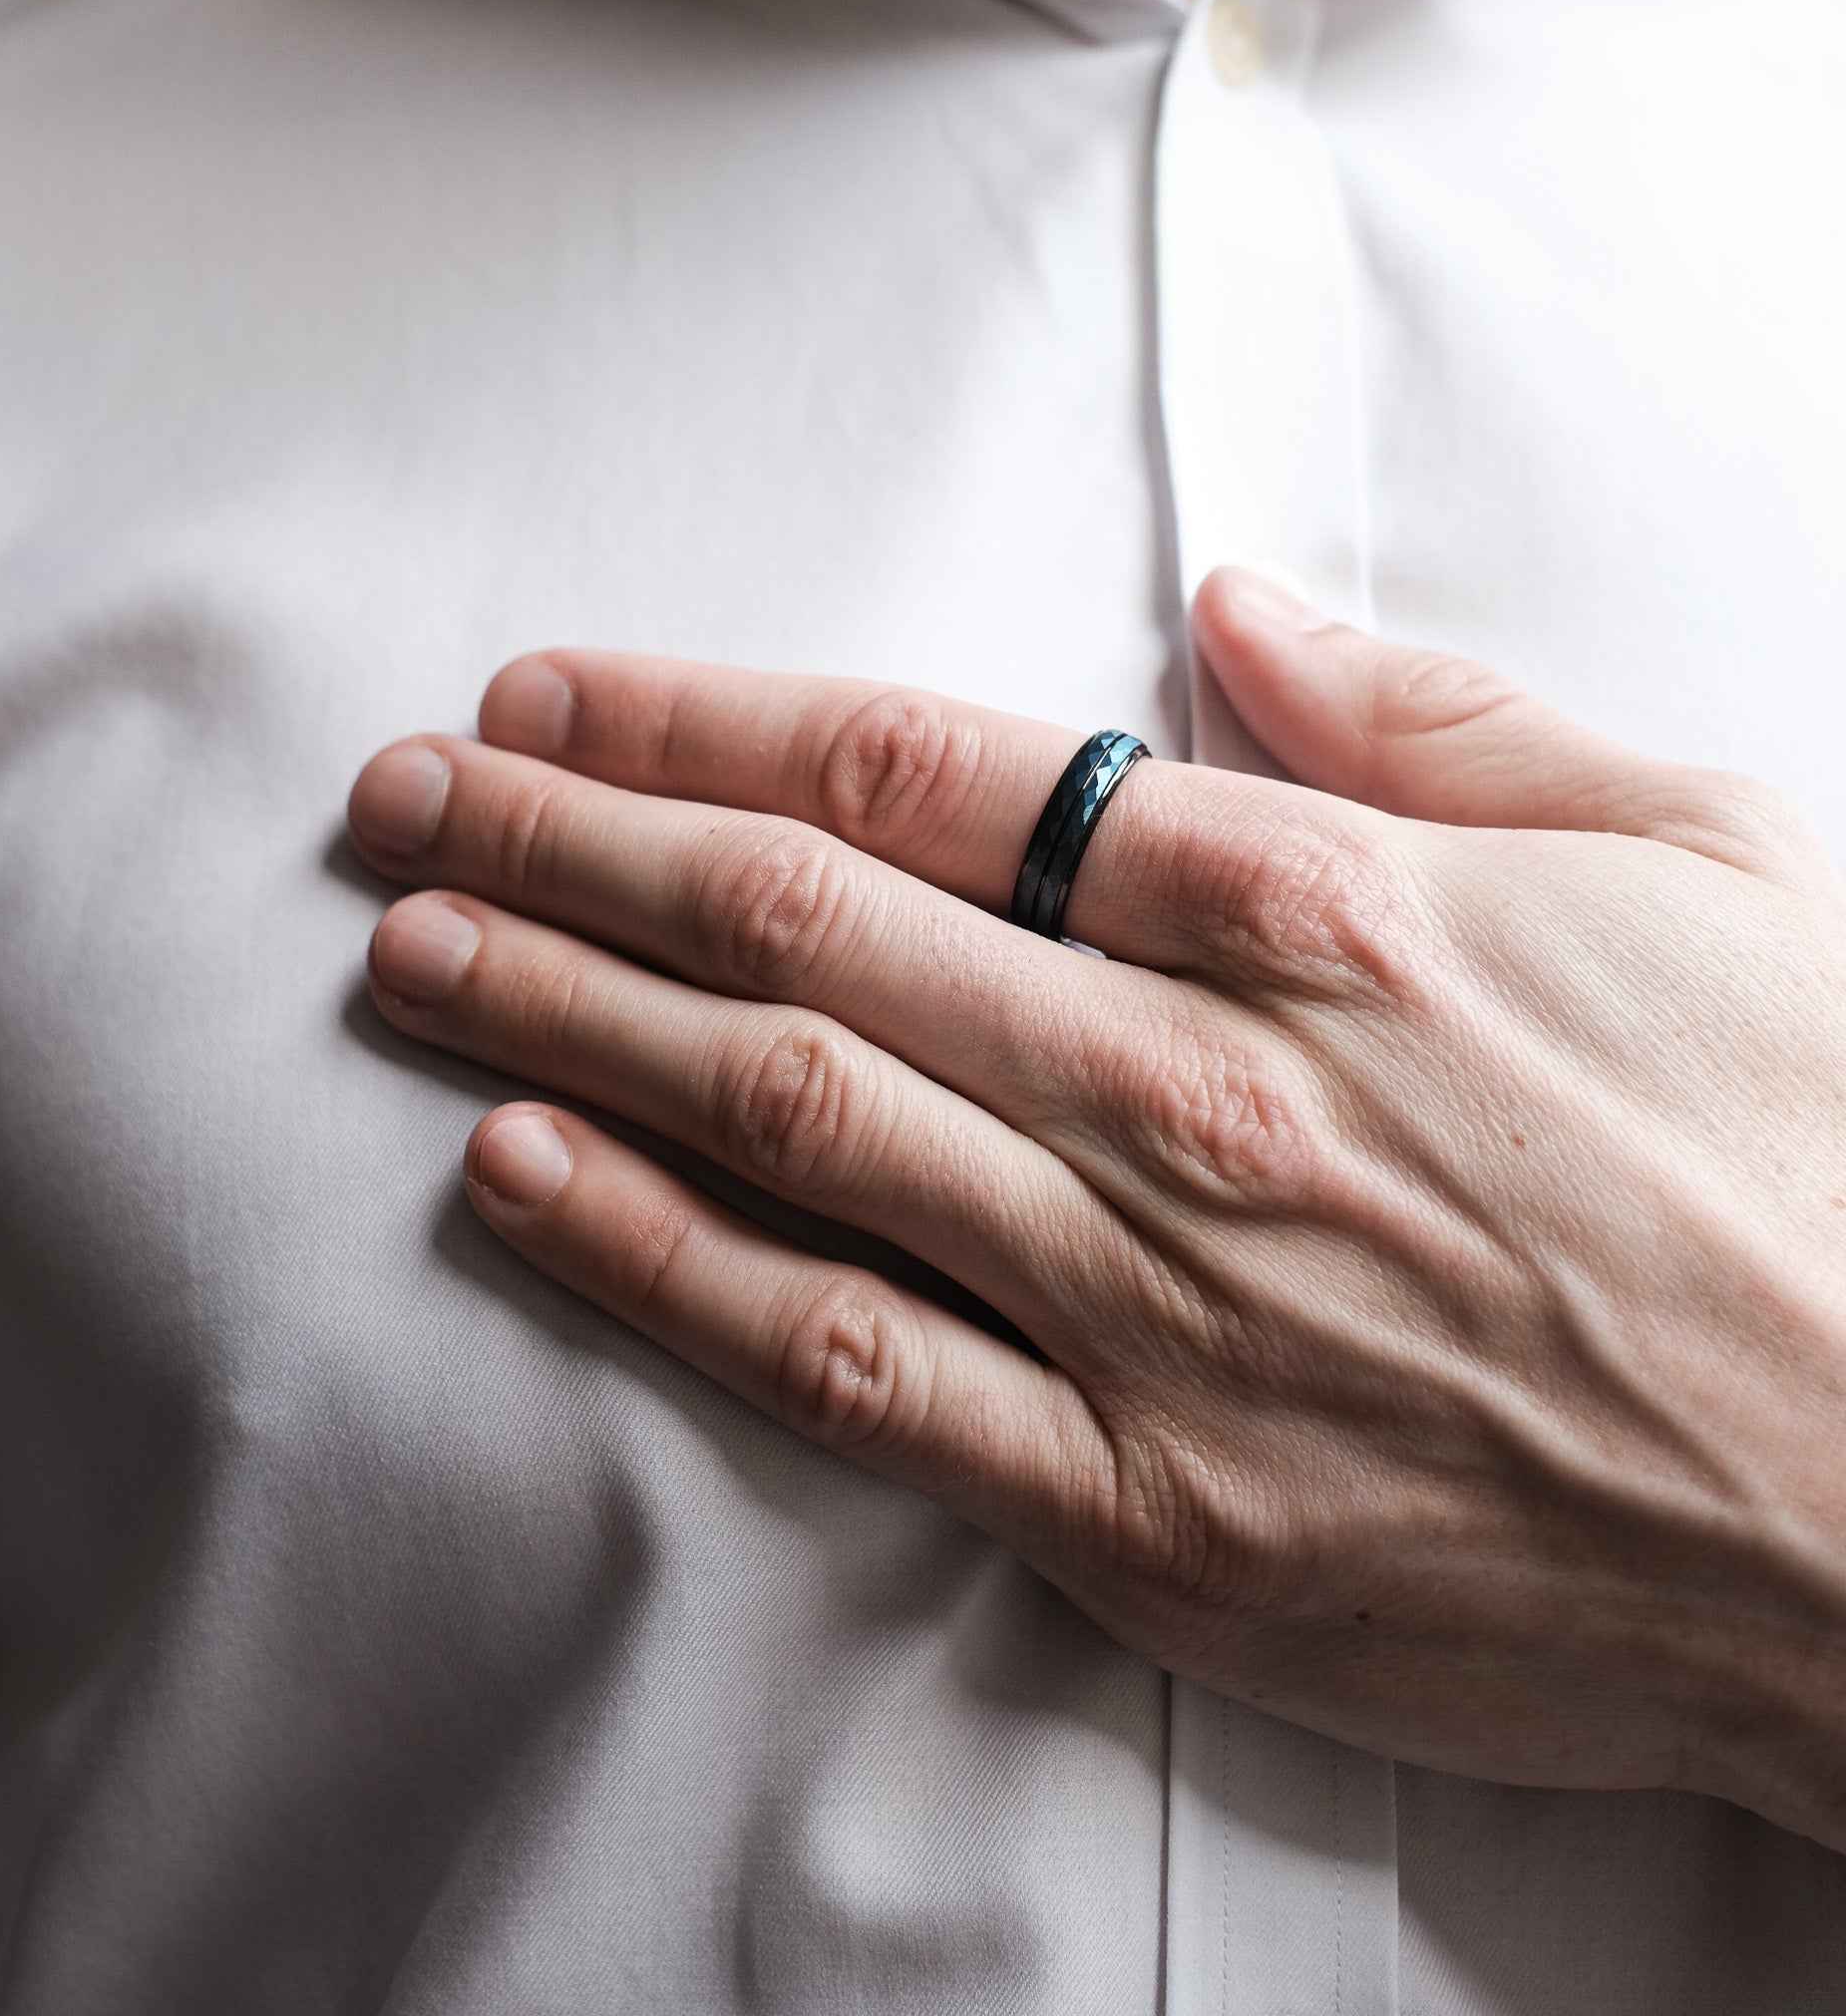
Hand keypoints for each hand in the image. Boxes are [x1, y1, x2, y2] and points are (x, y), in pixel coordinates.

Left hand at [347, 569, 1845, 1845]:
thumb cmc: (1820, 1158)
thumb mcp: (1688, 858)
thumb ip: (1434, 725)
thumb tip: (1237, 616)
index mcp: (1308, 913)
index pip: (920, 766)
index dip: (704, 716)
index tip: (561, 694)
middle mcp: (1184, 1086)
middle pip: (796, 920)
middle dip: (570, 840)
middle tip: (408, 796)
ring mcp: (1145, 1297)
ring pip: (777, 1114)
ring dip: (562, 1013)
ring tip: (407, 947)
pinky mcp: (1137, 1495)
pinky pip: (842, 1358)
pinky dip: (662, 1262)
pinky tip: (521, 1176)